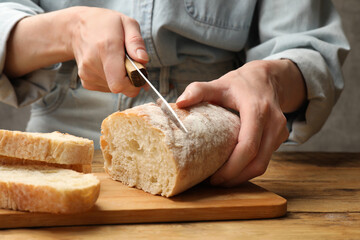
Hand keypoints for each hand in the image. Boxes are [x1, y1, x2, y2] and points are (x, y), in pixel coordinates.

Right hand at [70, 7, 147, 95]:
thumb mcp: (127, 23)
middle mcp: (93, 63)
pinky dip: (111, 79)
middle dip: (130, 78)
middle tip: (129, 62)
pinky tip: (107, 65)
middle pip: (120, 87)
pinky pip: (107, 88)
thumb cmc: (104, 24)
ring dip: (120, 78)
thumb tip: (143, 60)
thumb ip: (136, 41)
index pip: (120, 83)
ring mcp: (87, 74)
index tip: (139, 73)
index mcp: (106, 48)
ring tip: (116, 60)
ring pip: (114, 88)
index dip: (134, 83)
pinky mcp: (85, 81)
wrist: (76, 27)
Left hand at [176, 60, 305, 185]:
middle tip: (214, 182)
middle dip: (235, 177)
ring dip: (242, 176)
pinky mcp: (280, 138)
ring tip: (221, 179)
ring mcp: (280, 132)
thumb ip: (199, 90)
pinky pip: (265, 159)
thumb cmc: (242, 83)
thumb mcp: (220, 83)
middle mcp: (273, 123)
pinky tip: (233, 168)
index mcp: (258, 110)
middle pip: (258, 162)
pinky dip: (249, 168)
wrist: (268, 78)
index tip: (213, 176)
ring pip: (263, 164)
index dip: (232, 166)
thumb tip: (180, 102)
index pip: (248, 146)